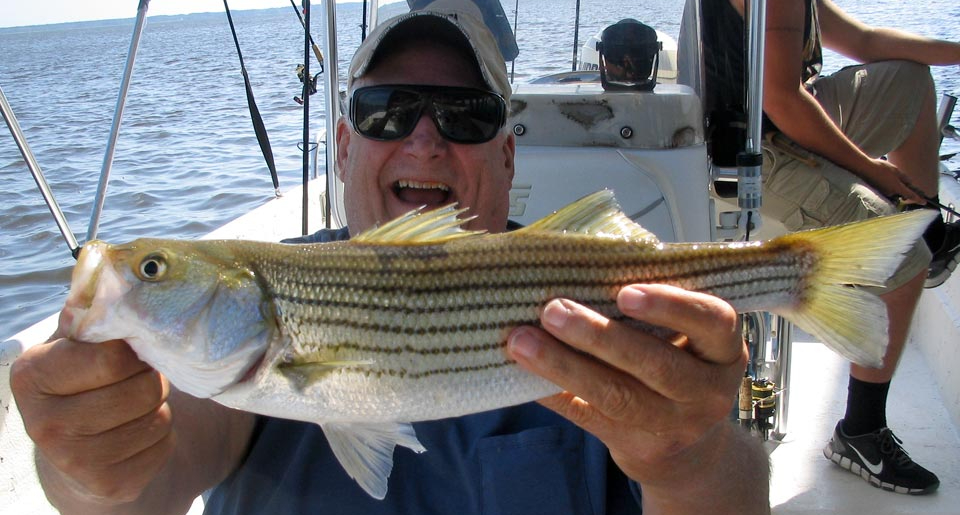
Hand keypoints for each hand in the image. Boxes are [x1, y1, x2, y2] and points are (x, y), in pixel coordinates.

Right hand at [10, 325, 173, 504]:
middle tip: (137, 379)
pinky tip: (137, 431)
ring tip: (136, 404)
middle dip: (151, 378)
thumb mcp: (76, 343)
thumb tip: (115, 272)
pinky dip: (162, 435)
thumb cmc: (82, 380)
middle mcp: (45, 423)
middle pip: (143, 389)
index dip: (134, 350)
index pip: (112, 357)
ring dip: (159, 406)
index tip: (128, 350)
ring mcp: (75, 461)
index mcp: (32, 376)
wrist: (74, 447)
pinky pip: (165, 445)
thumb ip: (93, 313)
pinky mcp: (109, 485)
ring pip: (158, 417)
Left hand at [507, 284, 746, 485]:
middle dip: (598, 335)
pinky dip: (554, 394)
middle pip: (655, 363)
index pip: (713, 321)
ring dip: (564, 365)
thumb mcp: (689, 342)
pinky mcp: (641, 449)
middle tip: (553, 309)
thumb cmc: (678, 369)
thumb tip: (582, 269)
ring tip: (523, 340)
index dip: (671, 305)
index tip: (625, 291)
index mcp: (724, 350)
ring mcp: (677, 425)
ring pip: (617, 395)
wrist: (690, 454)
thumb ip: (656, 311)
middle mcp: (708, 391)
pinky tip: (524, 376)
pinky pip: (591, 418)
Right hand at [863, 158, 926, 203]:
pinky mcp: (878, 191)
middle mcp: (891, 193)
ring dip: (896, 185)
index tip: (924, 202)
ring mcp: (884, 192)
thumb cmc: (881, 168)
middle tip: (903, 179)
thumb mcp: (897, 171)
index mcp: (897, 188)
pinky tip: (884, 176)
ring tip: (891, 175)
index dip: (918, 199)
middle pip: (902, 193)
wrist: (865, 169)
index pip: (911, 195)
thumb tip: (909, 184)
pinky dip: (889, 185)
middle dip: (904, 188)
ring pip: (894, 191)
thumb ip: (905, 178)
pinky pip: (888, 190)